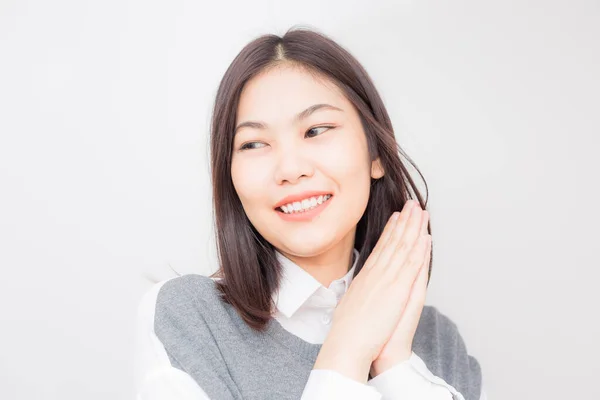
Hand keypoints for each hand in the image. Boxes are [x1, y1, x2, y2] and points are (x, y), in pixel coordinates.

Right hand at [315, 200, 431, 381]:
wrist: (347, 343)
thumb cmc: (346, 331)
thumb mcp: (348, 304)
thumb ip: (356, 293)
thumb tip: (356, 291)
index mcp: (365, 277)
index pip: (380, 248)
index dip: (390, 230)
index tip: (396, 217)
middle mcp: (376, 273)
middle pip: (392, 241)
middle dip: (404, 221)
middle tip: (411, 205)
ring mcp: (387, 279)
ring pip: (403, 247)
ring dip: (413, 228)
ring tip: (421, 211)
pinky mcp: (398, 289)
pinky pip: (411, 263)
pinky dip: (419, 248)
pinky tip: (425, 236)